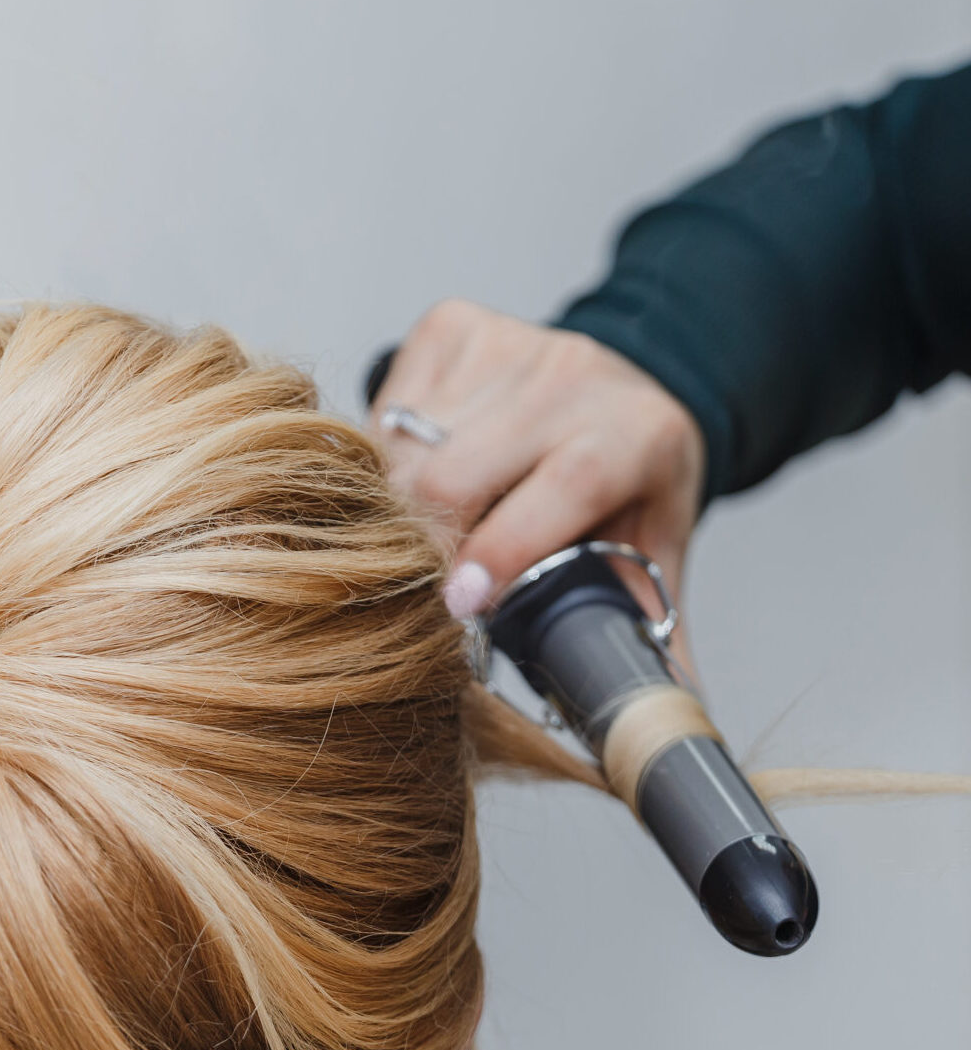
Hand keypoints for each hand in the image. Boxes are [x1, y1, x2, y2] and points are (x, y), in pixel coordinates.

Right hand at [368, 300, 704, 660]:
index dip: (505, 544)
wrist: (626, 386)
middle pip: (457, 471)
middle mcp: (574, 377)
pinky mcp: (451, 326)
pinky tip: (408, 480)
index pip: (564, 483)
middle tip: (410, 590)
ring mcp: (508, 341)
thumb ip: (649, 640)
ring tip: (410, 541)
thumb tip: (666, 723)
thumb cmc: (628, 488)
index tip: (460, 601)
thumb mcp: (653, 559)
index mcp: (636, 436)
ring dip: (392, 505)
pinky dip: (382, 458)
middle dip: (420, 541)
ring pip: (406, 446)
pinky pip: (385, 409)